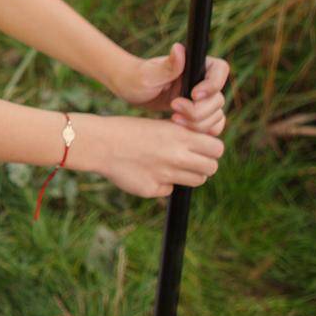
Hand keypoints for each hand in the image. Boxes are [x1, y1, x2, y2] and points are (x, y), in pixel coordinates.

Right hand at [78, 114, 225, 198]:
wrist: (99, 143)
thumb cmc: (126, 130)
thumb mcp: (158, 125)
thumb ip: (181, 136)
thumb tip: (201, 148)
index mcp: (179, 136)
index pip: (217, 148)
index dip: (212, 149)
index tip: (202, 148)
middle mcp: (177, 155)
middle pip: (212, 167)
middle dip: (205, 164)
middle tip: (191, 160)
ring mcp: (166, 175)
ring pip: (196, 181)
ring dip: (188, 175)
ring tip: (171, 167)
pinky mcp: (153, 189)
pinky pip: (169, 190)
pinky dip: (163, 184)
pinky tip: (148, 173)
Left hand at [112, 43, 229, 134]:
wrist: (131, 90)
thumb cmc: (137, 77)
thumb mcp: (150, 74)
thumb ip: (168, 66)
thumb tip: (179, 48)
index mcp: (196, 64)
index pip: (220, 70)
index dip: (212, 85)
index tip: (193, 95)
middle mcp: (203, 80)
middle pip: (218, 98)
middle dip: (198, 110)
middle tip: (173, 108)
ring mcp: (202, 97)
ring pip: (216, 115)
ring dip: (198, 122)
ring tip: (173, 118)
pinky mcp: (198, 112)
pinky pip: (213, 125)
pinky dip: (201, 130)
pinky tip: (180, 127)